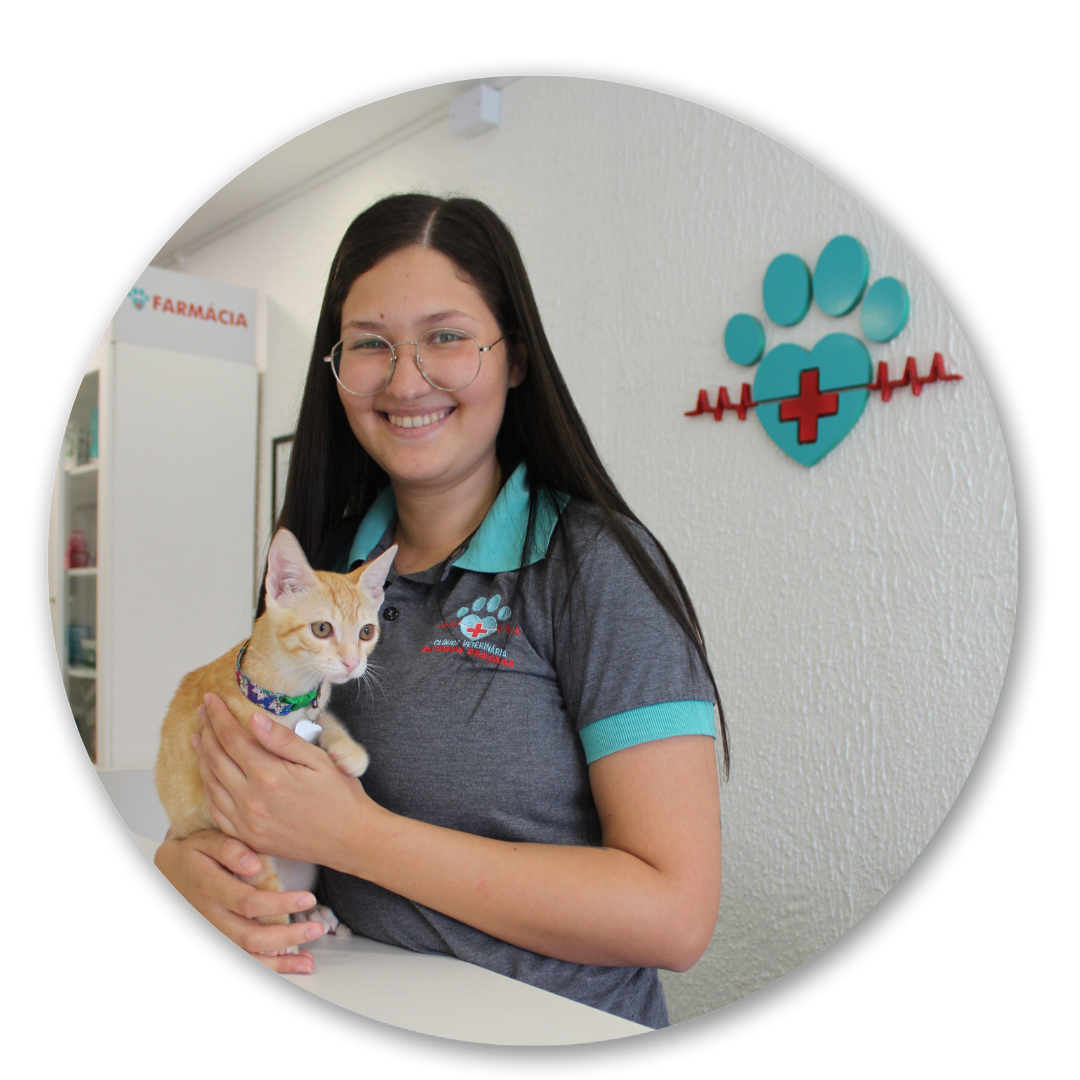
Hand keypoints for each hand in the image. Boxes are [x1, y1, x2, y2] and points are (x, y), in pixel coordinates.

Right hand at [153, 828, 324, 973]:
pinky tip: (292, 965)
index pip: (247, 902)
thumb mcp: (205, 841)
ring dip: (279, 962)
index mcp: (209, 889)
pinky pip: (244, 960)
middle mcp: (210, 918)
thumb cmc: (193, 855)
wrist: (167, 874)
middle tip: (316, 929)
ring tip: (308, 960)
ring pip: (246, 956)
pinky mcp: (220, 941)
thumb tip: (254, 864)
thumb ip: (229, 848)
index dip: (279, 903)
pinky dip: (270, 967)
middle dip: (286, 936)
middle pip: (249, 937)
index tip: (308, 898)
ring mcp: (213, 934)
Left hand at [193, 693, 372, 872]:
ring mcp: (246, 822)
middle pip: (215, 757)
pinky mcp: (247, 837)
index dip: (218, 715)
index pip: (231, 738)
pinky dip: (208, 787)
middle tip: (202, 711)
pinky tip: (209, 773)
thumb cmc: (339, 796)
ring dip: (202, 756)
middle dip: (206, 729)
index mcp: (269, 776)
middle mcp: (250, 800)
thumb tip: (254, 718)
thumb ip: (283, 740)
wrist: (350, 839)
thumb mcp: (318, 760)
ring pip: (210, 783)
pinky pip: (216, 809)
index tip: (211, 698)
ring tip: (199, 736)